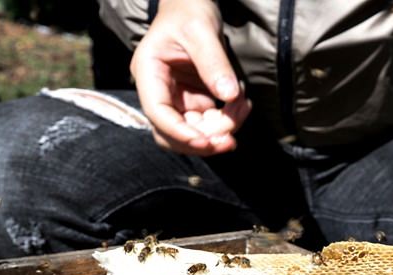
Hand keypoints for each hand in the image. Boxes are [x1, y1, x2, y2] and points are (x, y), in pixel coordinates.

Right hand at [130, 0, 251, 154]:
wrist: (193, 4)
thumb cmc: (189, 11)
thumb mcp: (201, 31)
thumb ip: (214, 63)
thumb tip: (229, 95)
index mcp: (149, 73)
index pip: (158, 114)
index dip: (180, 133)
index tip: (206, 142)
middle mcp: (159, 91)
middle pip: (173, 133)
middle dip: (203, 140)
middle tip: (232, 139)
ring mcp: (176, 98)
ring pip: (194, 132)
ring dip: (220, 130)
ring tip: (243, 107)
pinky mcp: (193, 100)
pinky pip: (209, 122)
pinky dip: (228, 119)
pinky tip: (242, 103)